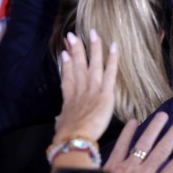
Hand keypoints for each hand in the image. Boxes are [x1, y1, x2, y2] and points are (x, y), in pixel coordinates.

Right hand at [53, 29, 117, 143]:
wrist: (75, 138)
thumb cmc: (66, 136)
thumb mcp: (60, 125)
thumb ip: (62, 119)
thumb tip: (59, 119)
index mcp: (69, 98)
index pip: (67, 77)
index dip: (66, 64)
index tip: (64, 53)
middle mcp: (80, 89)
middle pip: (78, 65)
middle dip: (75, 49)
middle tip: (72, 35)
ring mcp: (92, 89)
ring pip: (93, 64)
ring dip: (93, 48)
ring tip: (92, 33)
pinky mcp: (105, 93)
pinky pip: (110, 73)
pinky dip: (112, 59)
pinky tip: (113, 46)